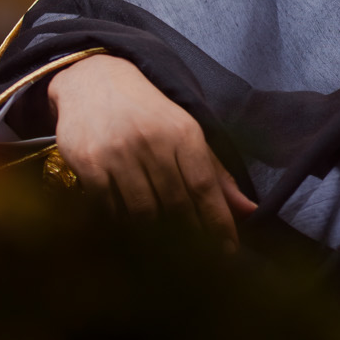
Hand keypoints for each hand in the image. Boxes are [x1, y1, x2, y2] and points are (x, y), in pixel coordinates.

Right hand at [47, 53, 255, 247]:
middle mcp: (153, 142)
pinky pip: (108, 207)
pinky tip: (128, 230)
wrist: (93, 79)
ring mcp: (119, 153)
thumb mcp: (185, 132)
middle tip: (196, 259)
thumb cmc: (148, 113)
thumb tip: (249, 212)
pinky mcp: (89, 163)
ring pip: (142, 210)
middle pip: (176, 203)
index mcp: (183, 133)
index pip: (205, 186)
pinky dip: (120, 223)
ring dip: (154, 235)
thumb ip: (216, 174)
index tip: (228, 251)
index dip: (218, 223)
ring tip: (163, 250)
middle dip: (189, 236)